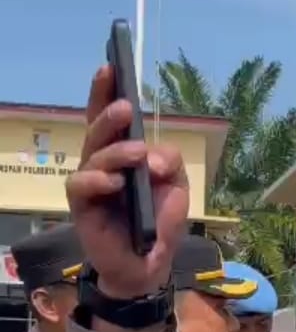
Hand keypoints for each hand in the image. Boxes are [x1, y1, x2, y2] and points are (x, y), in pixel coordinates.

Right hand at [66, 65, 189, 299]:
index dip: (105, 92)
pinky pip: (82, 186)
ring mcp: (90, 183)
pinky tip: (114, 182)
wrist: (150, 265)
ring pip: (94, 155)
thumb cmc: (158, 222)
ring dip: (115, 152)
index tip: (110, 66)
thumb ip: (169, 163)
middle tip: (126, 108)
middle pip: (98, 130)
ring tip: (137, 154)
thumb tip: (152, 156)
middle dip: (110, 116)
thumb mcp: (176, 187)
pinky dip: (98, 180)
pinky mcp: (82, 206)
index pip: (108, 117)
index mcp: (121, 152)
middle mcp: (101, 162)